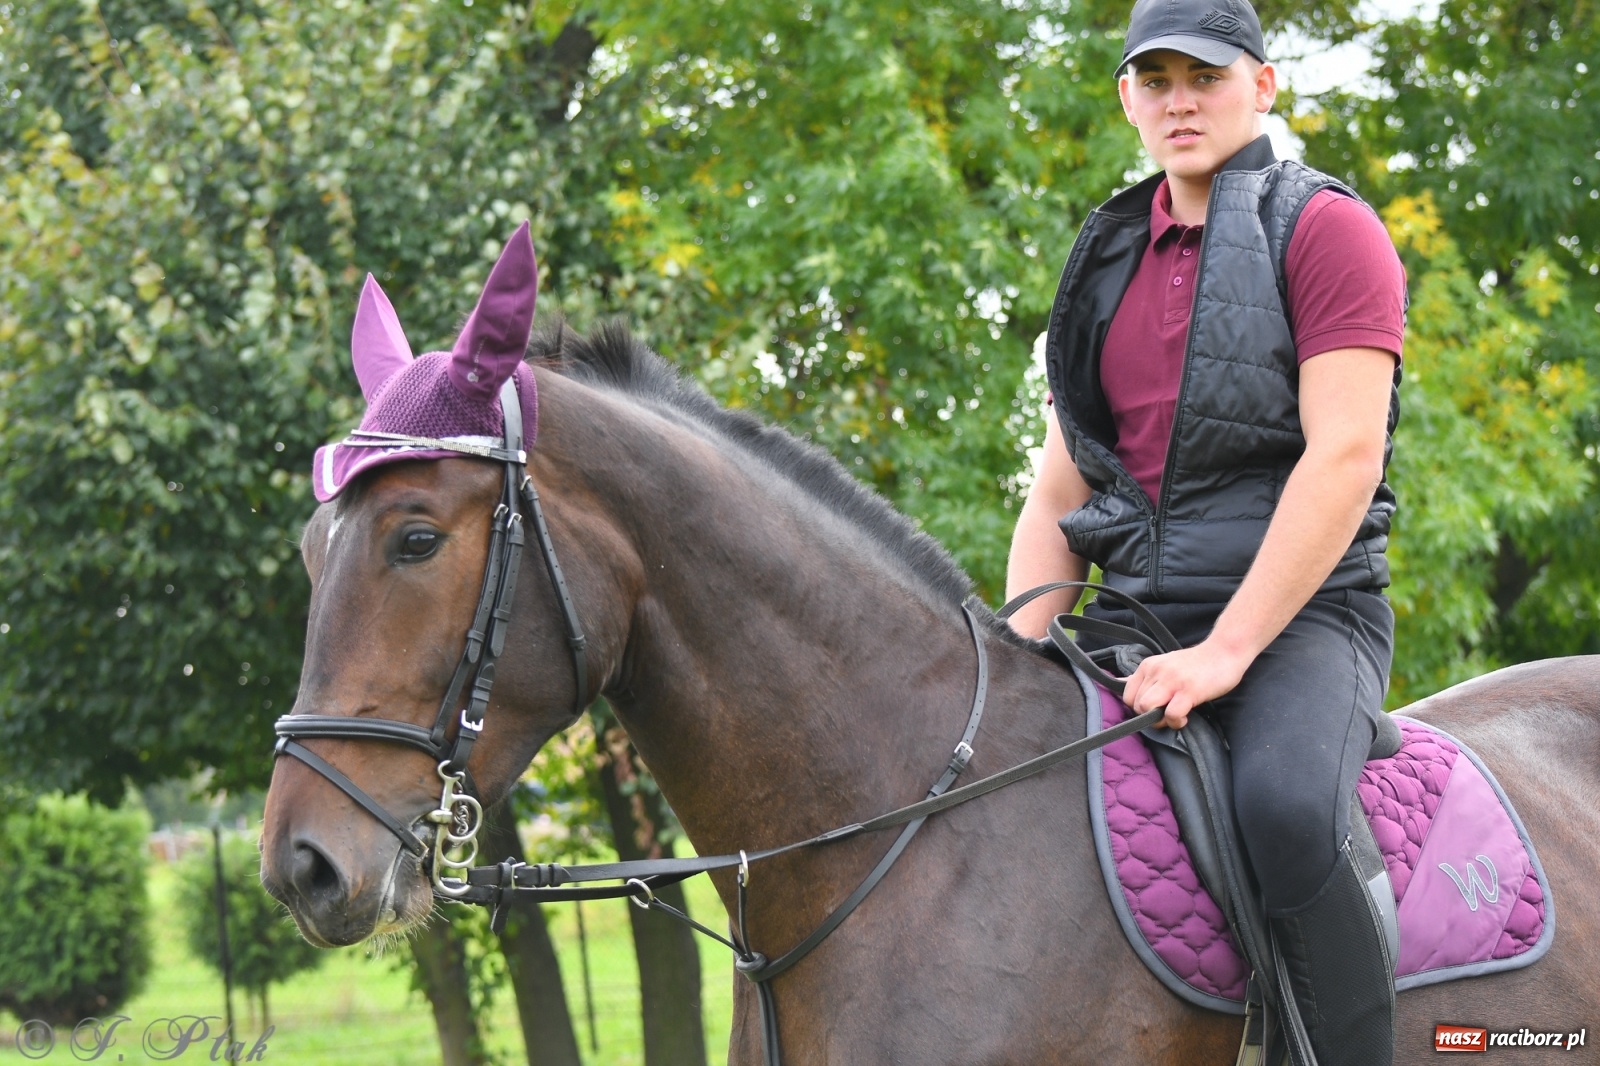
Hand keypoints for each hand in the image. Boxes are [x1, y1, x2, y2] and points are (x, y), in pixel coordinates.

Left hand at [1120, 641, 1251, 728]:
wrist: (1224, 651)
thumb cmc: (1196, 663)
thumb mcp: (1164, 664)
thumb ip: (1146, 677)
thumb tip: (1121, 683)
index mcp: (1148, 666)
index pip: (1127, 695)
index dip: (1138, 709)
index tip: (1154, 710)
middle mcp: (1156, 671)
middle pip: (1136, 705)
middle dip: (1149, 717)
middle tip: (1166, 716)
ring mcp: (1172, 680)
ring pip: (1147, 708)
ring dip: (1160, 720)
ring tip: (1174, 717)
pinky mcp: (1189, 690)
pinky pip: (1172, 714)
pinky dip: (1177, 722)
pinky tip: (1185, 718)